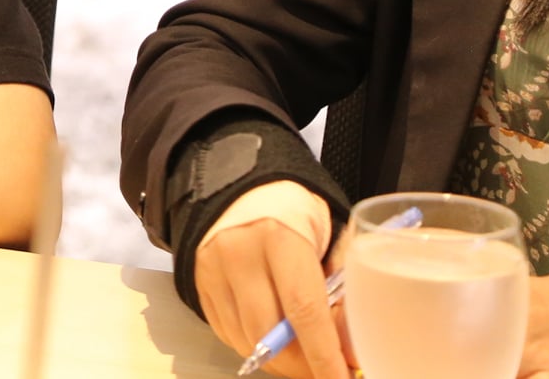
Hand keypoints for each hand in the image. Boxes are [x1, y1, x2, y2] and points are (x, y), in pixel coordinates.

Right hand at [196, 214, 349, 378]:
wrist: (240, 187)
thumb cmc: (294, 211)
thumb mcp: (330, 234)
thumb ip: (345, 286)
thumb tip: (351, 349)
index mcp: (279, 238)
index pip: (303, 310)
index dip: (324, 354)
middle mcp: (238, 255)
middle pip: (270, 335)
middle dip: (302, 365)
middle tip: (326, 369)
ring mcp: (211, 270)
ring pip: (246, 341)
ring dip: (278, 359)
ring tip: (301, 352)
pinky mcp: (197, 283)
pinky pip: (227, 333)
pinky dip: (253, 345)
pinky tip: (272, 334)